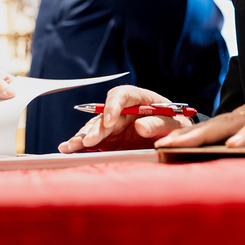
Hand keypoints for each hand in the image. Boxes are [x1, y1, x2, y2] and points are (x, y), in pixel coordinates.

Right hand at [59, 85, 189, 152]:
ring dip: (81, 137)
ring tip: (69, 147)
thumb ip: (160, 124)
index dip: (113, 106)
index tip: (110, 121)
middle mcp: (123, 110)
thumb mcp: (174, 124)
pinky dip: (80, 145)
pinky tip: (68, 149)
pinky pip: (92, 141)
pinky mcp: (109, 140)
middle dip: (95, 127)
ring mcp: (114, 125)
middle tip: (88, 141)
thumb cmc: (176, 126)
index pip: (122, 94)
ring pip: (94, 128)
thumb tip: (139, 125)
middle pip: (104, 114)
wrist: (175, 139)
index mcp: (139, 99)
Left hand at [155, 74, 244, 148]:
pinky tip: (233, 145)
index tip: (163, 147)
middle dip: (184, 135)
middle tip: (158, 145)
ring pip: (230, 123)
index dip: (188, 136)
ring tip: (181, 145)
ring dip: (204, 134)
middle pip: (213, 124)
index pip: (213, 128)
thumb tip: (237, 163)